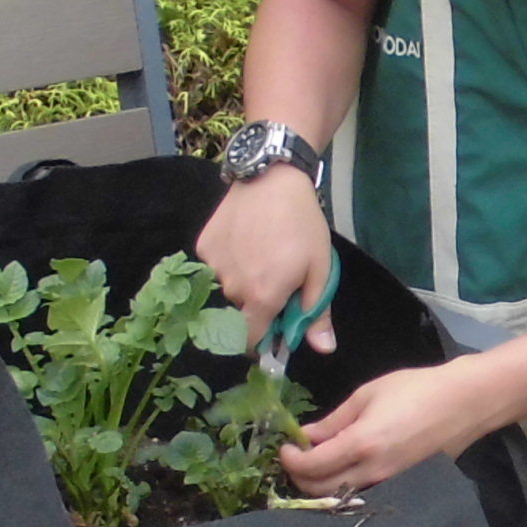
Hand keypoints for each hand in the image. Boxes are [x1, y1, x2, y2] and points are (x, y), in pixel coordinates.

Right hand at [200, 168, 337, 359]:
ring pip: (225, 290)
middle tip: (273, 281)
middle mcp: (231, 287)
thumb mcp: (320, 268)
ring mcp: (213, 266)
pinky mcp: (202, 246)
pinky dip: (227, 263)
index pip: (250, 341)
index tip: (272, 331)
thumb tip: (323, 349)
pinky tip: (242, 242)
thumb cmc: (302, 224)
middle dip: (255, 307)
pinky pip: (213, 268)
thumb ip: (316, 312)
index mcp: (262, 297)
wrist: (272, 177)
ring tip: (259, 256)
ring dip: (240, 284)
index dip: (261, 341)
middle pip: (239, 314)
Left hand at [281, 361, 492, 496]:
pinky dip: (341, 484)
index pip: (312, 466)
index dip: (291, 460)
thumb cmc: (415, 389)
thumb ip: (333, 421)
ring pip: (340, 496)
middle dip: (300, 477)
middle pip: (321, 490)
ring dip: (319, 484)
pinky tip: (339, 466)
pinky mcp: (397, 483)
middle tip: (295, 456)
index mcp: (361, 444)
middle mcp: (372, 471)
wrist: (462, 403)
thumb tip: (306, 437)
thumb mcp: (367, 395)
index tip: (286, 445)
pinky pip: (359, 492)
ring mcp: (387, 481)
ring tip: (314, 460)